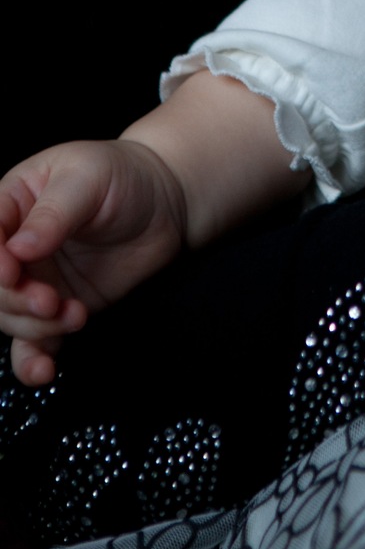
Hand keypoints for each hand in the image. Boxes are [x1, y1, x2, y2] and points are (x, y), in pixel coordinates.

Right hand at [0, 71, 298, 383]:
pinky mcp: (56, 309)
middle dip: (17, 301)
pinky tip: (44, 371)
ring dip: (36, 328)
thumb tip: (18, 249)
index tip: (13, 274)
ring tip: (76, 315)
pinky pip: (32, 343)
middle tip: (52, 302)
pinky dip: (32, 361)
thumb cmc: (123, 176)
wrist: (165, 202)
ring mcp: (35, 279)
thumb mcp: (89, 179)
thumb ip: (54, 213)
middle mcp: (15, 247)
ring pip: (10, 318)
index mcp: (12, 203)